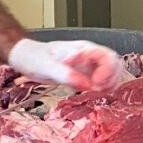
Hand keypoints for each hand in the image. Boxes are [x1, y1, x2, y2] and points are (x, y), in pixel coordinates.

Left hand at [7, 39, 126, 91]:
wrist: (26, 57)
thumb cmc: (34, 58)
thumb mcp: (47, 67)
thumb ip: (67, 75)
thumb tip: (87, 85)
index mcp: (82, 49)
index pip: (107, 56)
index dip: (107, 71)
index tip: (96, 84)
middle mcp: (90, 56)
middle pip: (115, 64)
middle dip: (111, 79)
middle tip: (97, 89)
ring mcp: (89, 65)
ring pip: (112, 73)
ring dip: (108, 85)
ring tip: (94, 92)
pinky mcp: (86, 75)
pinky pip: (103, 81)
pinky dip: (103, 89)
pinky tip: (91, 93)